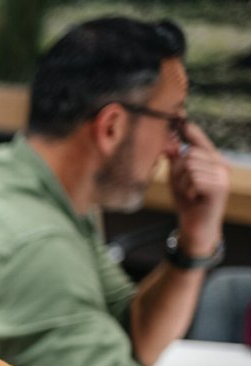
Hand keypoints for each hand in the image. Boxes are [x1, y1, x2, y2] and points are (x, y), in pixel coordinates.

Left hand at [168, 121, 229, 255]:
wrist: (196, 227)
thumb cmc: (188, 202)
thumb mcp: (178, 178)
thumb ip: (176, 161)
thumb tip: (168, 142)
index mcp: (212, 159)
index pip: (198, 139)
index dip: (187, 128)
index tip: (177, 113)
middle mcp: (221, 164)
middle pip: (189, 153)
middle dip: (179, 172)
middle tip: (184, 188)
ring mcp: (222, 175)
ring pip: (190, 166)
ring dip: (182, 183)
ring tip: (190, 194)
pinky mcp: (219, 188)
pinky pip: (194, 179)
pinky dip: (188, 190)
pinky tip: (194, 198)